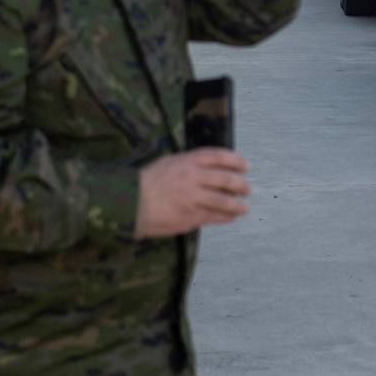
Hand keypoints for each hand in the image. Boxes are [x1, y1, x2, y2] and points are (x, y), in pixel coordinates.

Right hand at [134, 148, 249, 238]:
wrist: (128, 204)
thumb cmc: (147, 182)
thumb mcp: (168, 163)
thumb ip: (190, 164)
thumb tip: (211, 168)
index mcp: (187, 161)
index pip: (218, 157)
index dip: (235, 161)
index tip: (245, 166)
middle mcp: (193, 178)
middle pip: (226, 180)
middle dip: (240, 185)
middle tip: (247, 189)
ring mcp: (192, 199)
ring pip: (223, 202)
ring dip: (237, 205)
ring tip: (244, 208)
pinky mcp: (189, 217)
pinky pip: (213, 217)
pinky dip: (225, 217)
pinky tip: (230, 218)